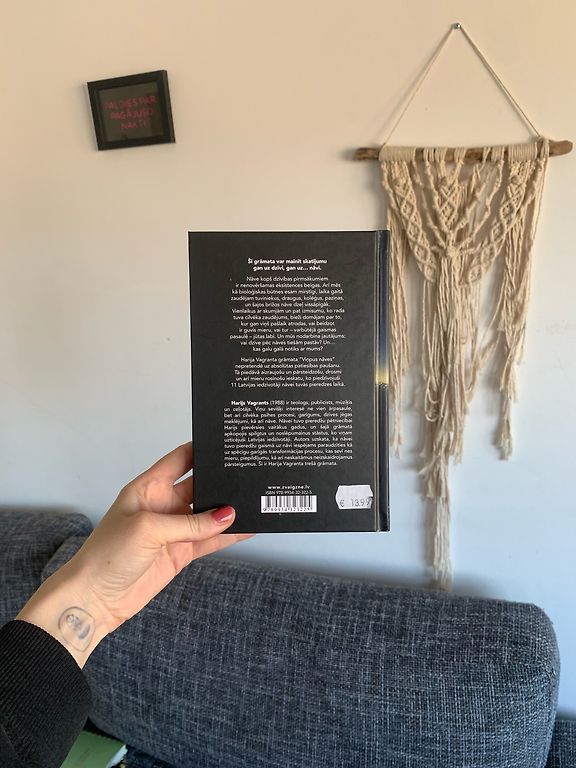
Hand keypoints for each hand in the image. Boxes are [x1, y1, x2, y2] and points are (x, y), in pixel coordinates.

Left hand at [17, 443, 251, 665]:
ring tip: (256, 499)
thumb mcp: (148, 529)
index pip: (180, 459)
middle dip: (221, 480)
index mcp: (149, 487)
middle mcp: (164, 504)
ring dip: (229, 510)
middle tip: (250, 472)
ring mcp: (174, 529)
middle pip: (199, 485)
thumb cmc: (108, 554)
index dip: (201, 449)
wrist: (95, 599)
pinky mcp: (181, 552)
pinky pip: (210, 540)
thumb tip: (228, 516)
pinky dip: (229, 536)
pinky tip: (249, 529)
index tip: (227, 442)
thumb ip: (190, 523)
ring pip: (209, 514)